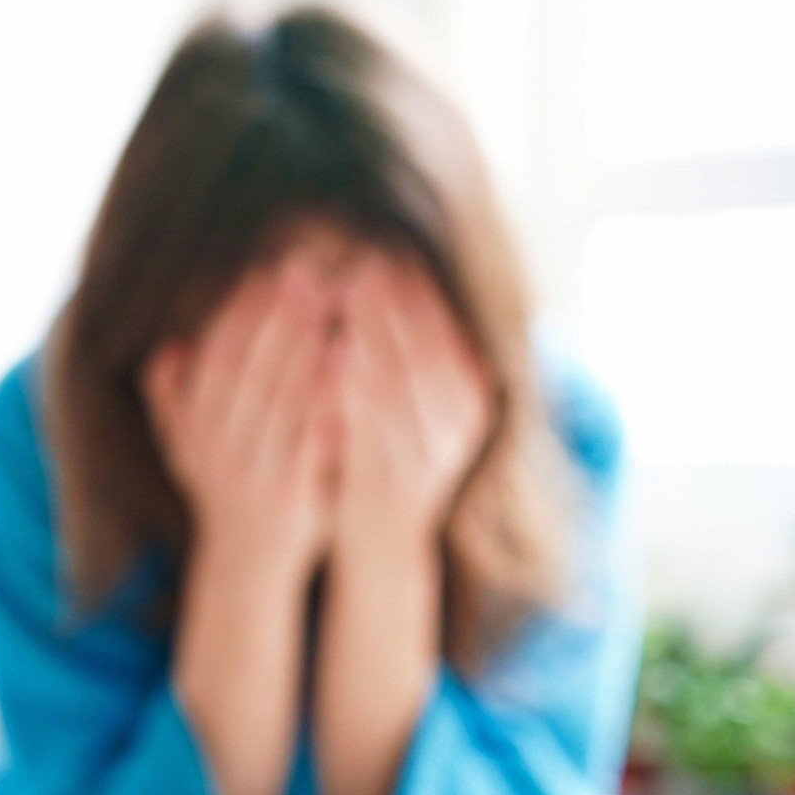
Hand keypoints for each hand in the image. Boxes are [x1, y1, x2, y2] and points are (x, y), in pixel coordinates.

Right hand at [140, 256, 339, 577]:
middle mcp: (219, 446)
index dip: (241, 310)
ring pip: (283, 396)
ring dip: (308, 344)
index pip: (216, 356)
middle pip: (251, 368)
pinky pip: (314, 435)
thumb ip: (170, 394)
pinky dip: (331, 396)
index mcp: (193, 426)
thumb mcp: (183, 442)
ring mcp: (256, 470)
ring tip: (335, 300)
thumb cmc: (220, 484)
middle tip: (308, 269)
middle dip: (279, 315)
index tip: (268, 269)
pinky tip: (353, 361)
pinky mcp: (293, 491)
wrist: (248, 559)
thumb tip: (170, 343)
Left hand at [335, 253, 491, 552]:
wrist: (381, 541)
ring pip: (401, 388)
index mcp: (467, 402)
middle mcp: (456, 429)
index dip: (418, 295)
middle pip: (424, 356)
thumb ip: (409, 347)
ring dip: (373, 341)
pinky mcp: (391, 482)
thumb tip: (393, 267)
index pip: (447, 337)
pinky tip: (327, 357)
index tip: (389, 253)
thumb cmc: (385, 452)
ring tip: (343, 297)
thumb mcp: (409, 399)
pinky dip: (351, 391)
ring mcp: (427, 458)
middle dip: (391, 310)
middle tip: (361, 265)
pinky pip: (372, 427)